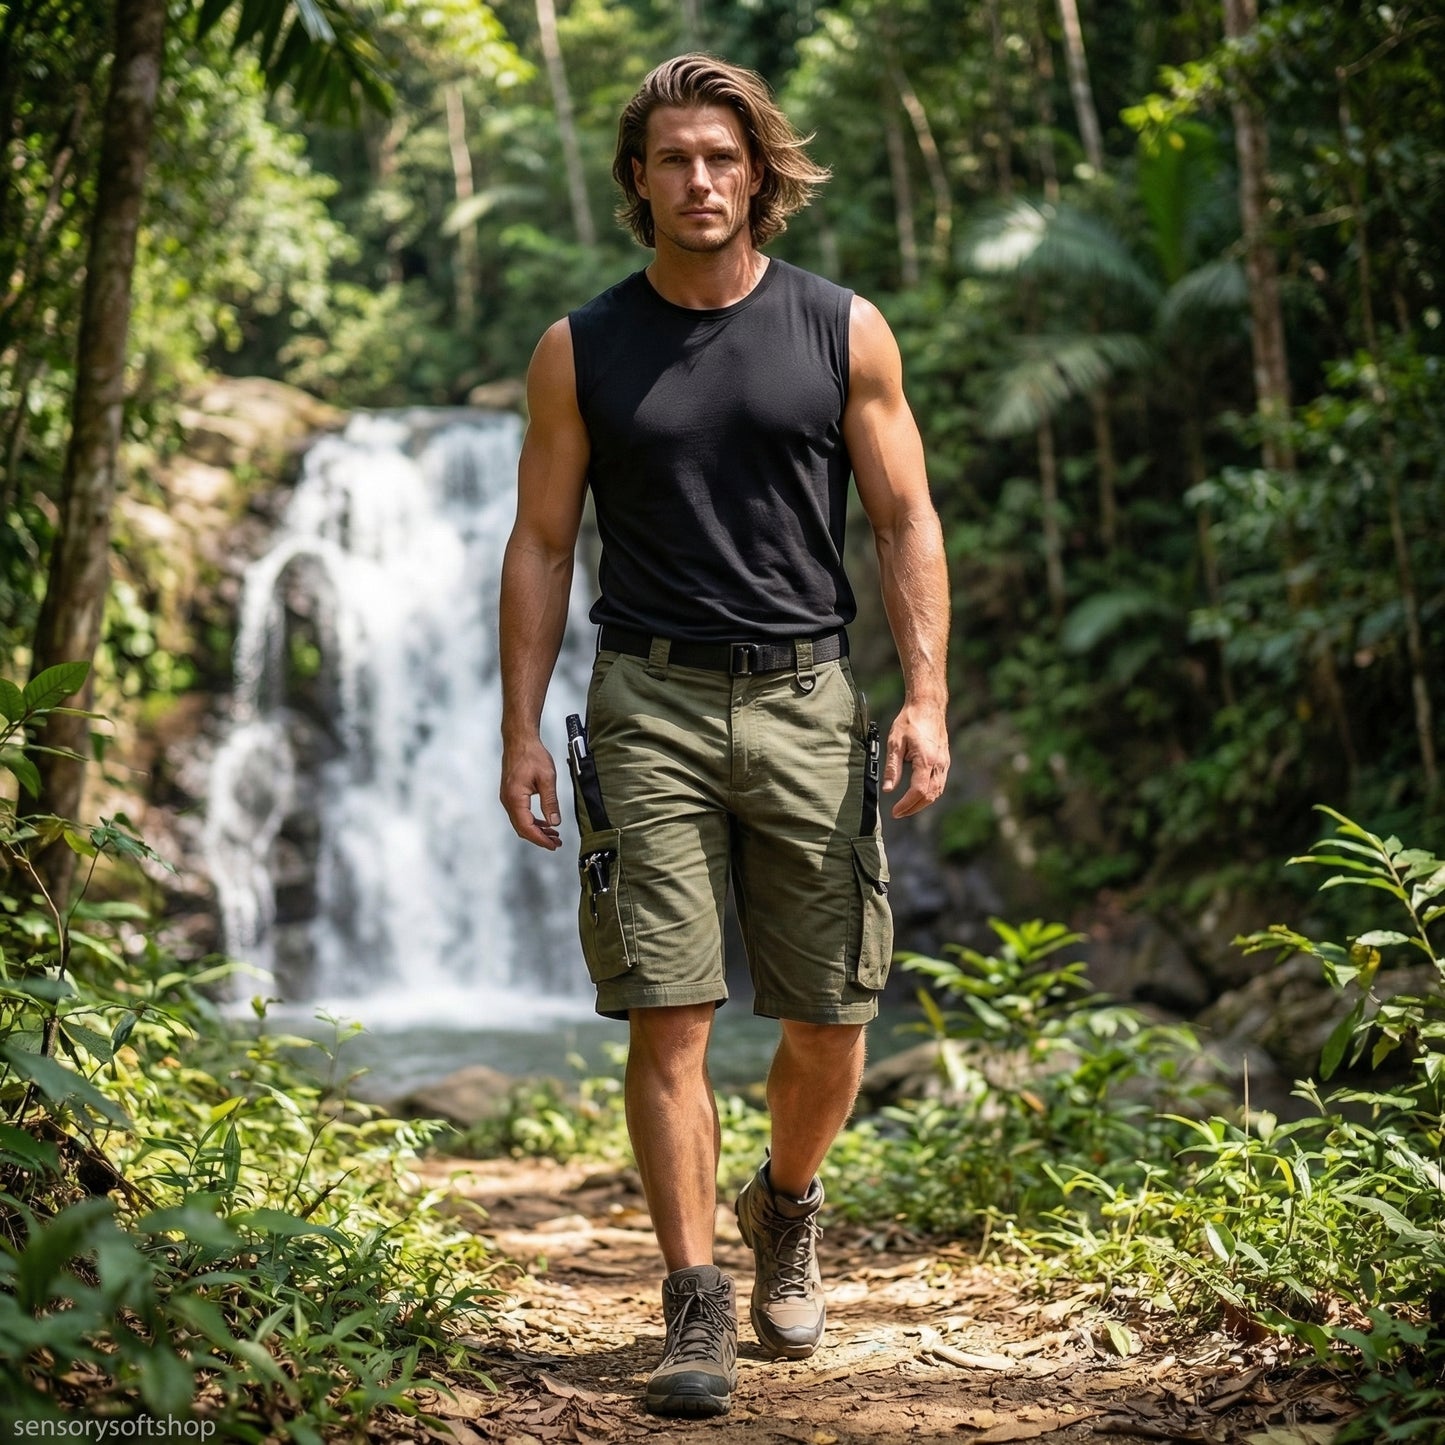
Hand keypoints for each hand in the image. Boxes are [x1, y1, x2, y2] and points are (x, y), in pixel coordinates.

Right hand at [501, 734, 562, 848]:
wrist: (519, 740)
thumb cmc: (532, 755)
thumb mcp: (547, 778)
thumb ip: (550, 802)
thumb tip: (554, 823)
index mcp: (515, 798)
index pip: (527, 827)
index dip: (540, 839)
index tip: (553, 845)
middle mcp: (508, 801)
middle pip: (522, 828)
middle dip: (539, 838)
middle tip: (556, 843)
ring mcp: (507, 798)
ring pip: (521, 823)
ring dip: (536, 830)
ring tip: (553, 835)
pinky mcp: (510, 795)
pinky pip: (520, 814)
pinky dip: (532, 821)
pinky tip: (544, 822)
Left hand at [882, 702, 949, 817]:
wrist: (928, 706)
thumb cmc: (910, 721)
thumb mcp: (895, 743)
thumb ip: (893, 768)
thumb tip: (888, 789)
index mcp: (926, 760)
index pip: (918, 791)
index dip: (906, 804)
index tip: (895, 811)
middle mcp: (939, 764)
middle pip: (930, 795)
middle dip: (914, 808)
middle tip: (898, 813)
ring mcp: (944, 763)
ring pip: (937, 791)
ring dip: (922, 803)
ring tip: (907, 807)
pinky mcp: (945, 760)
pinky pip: (940, 783)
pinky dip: (929, 793)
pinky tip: (918, 795)